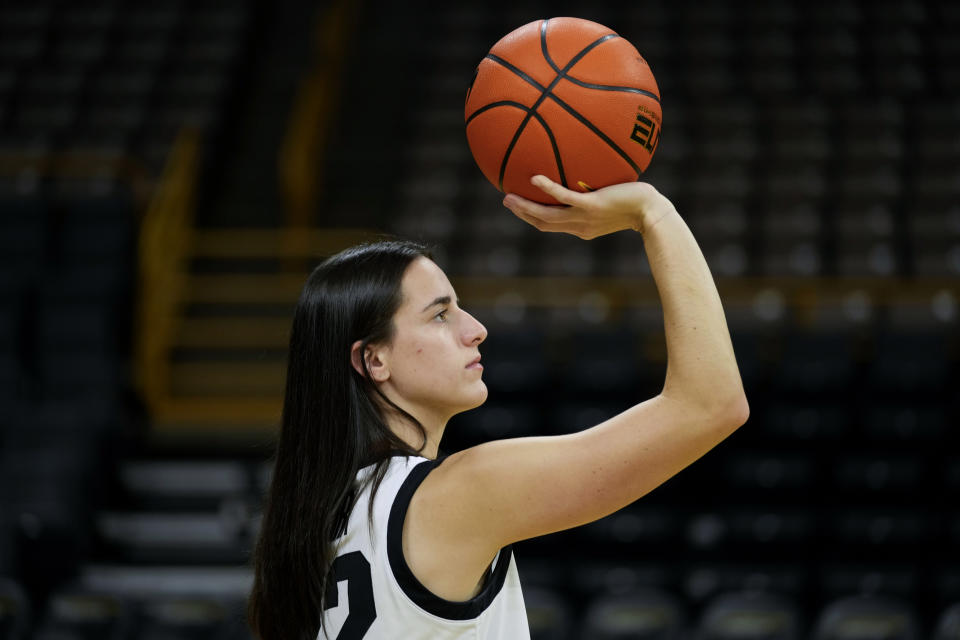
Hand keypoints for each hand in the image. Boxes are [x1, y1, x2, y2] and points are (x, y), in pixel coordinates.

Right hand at [502, 175, 673, 239]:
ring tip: (509, 196)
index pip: (551, 226)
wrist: (652, 213)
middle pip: (543, 223)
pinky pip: (564, 198)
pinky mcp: (591, 206)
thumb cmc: (638, 204)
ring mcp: (584, 217)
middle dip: (523, 214)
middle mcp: (579, 226)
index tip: (520, 206)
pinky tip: (535, 178)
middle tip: (506, 200)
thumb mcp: (615, 201)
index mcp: (581, 228)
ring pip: (547, 216)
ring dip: (526, 208)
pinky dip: (548, 189)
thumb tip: (593, 176)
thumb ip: (600, 194)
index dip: (533, 218)